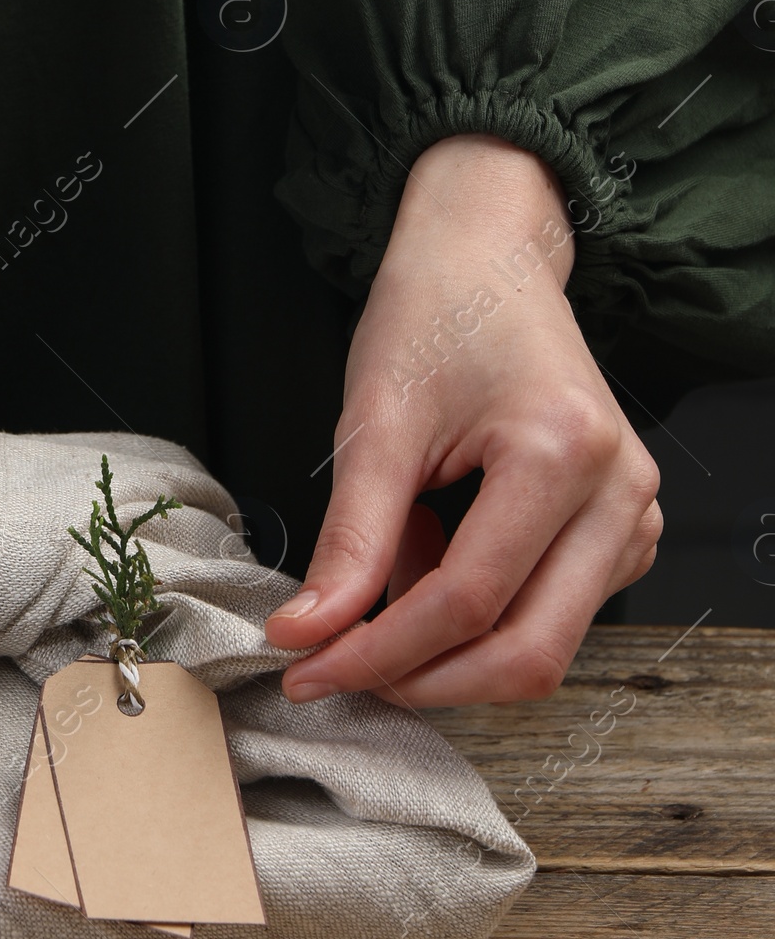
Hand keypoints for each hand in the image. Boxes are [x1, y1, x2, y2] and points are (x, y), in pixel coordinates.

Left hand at [264, 134, 660, 705]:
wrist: (487, 261)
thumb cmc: (434, 317)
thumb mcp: (374, 423)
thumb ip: (349, 541)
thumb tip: (307, 633)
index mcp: (562, 451)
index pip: (467, 601)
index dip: (378, 652)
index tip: (305, 670)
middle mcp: (619, 491)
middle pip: (527, 651)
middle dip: (422, 677)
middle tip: (335, 669)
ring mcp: (633, 516)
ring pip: (542, 645)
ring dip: (449, 643)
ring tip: (387, 566)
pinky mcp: (623, 531)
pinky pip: (553, 615)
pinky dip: (478, 615)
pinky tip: (429, 552)